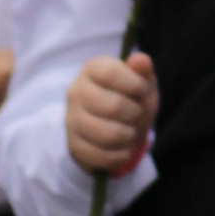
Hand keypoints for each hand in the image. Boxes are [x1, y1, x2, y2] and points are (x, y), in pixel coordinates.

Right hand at [65, 51, 156, 175]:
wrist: (116, 126)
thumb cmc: (130, 97)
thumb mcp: (141, 81)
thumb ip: (142, 70)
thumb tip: (140, 60)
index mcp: (92, 69)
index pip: (110, 73)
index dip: (134, 83)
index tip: (142, 90)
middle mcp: (76, 92)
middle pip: (112, 105)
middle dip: (134, 112)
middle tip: (137, 113)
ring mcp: (72, 120)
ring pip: (107, 133)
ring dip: (128, 135)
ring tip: (131, 131)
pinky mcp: (73, 144)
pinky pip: (100, 155)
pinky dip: (119, 155)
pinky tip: (124, 148)